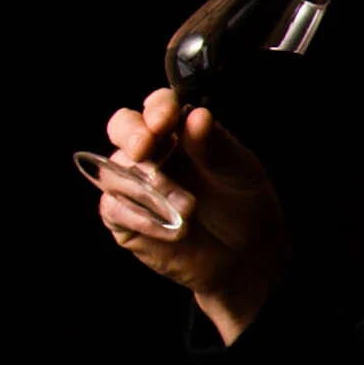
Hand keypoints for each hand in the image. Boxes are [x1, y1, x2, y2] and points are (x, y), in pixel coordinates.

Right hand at [97, 88, 289, 343]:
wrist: (248, 257)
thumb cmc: (246, 207)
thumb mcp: (240, 173)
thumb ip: (215, 146)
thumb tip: (196, 116)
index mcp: (180, 133)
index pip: (157, 107)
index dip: (157, 108)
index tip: (166, 120)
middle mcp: (152, 153)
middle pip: (122, 128)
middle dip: (131, 134)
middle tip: (146, 148)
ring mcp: (134, 184)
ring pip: (116, 169)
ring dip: (150, 187)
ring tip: (189, 208)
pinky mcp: (125, 218)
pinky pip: (115, 208)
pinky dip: (143, 217)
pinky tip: (175, 228)